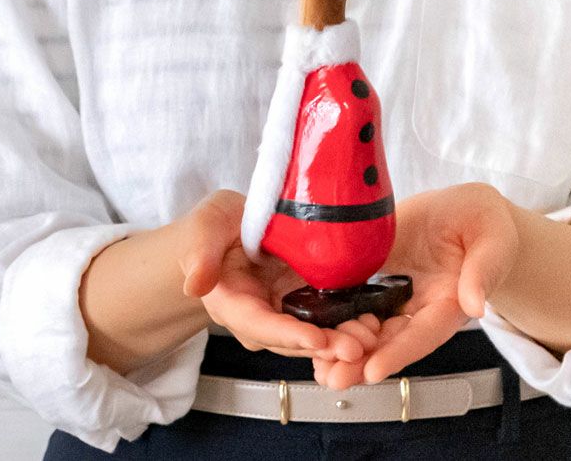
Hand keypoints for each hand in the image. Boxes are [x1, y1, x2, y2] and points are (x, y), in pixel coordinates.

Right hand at [177, 189, 376, 362]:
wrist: (232, 225)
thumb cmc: (217, 224)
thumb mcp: (207, 227)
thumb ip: (201, 252)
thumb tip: (195, 284)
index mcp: (233, 303)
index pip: (261, 324)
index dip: (289, 334)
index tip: (318, 340)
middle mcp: (261, 317)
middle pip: (293, 339)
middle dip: (326, 345)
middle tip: (360, 345)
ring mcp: (284, 312)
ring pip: (314, 334)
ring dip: (343, 339)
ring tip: (374, 336)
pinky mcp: (304, 302)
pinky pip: (327, 318)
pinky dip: (349, 321)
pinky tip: (375, 320)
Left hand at [312, 183, 519, 388]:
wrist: (465, 211)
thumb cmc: (486, 225)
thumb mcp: (494, 242)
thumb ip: (484, 271)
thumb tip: (475, 303)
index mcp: (450, 303)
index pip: (424, 333)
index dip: (398, 353)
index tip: (372, 371)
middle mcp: (420, 305)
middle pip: (390, 339)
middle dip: (361, 361)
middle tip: (332, 377)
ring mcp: (397, 291)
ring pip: (369, 323)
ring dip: (343, 344)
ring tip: (317, 364)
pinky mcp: (378, 272)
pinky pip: (356, 293)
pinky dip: (336, 311)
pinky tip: (312, 322)